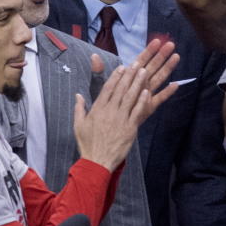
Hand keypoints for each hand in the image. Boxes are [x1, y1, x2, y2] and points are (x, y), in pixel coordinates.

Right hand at [73, 38, 179, 170]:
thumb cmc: (88, 144)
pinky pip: (137, 111)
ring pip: (130, 97)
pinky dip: (142, 101)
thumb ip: (79, 108)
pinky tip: (147, 91)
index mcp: (97, 109)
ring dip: (138, 83)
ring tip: (144, 71)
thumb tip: (77, 95)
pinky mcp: (130, 128)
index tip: (122, 67)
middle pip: (121, 89)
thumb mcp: (78, 125)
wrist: (97, 161)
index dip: (116, 76)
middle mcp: (109, 111)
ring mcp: (120, 119)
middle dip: (129, 75)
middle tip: (137, 63)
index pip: (108, 88)